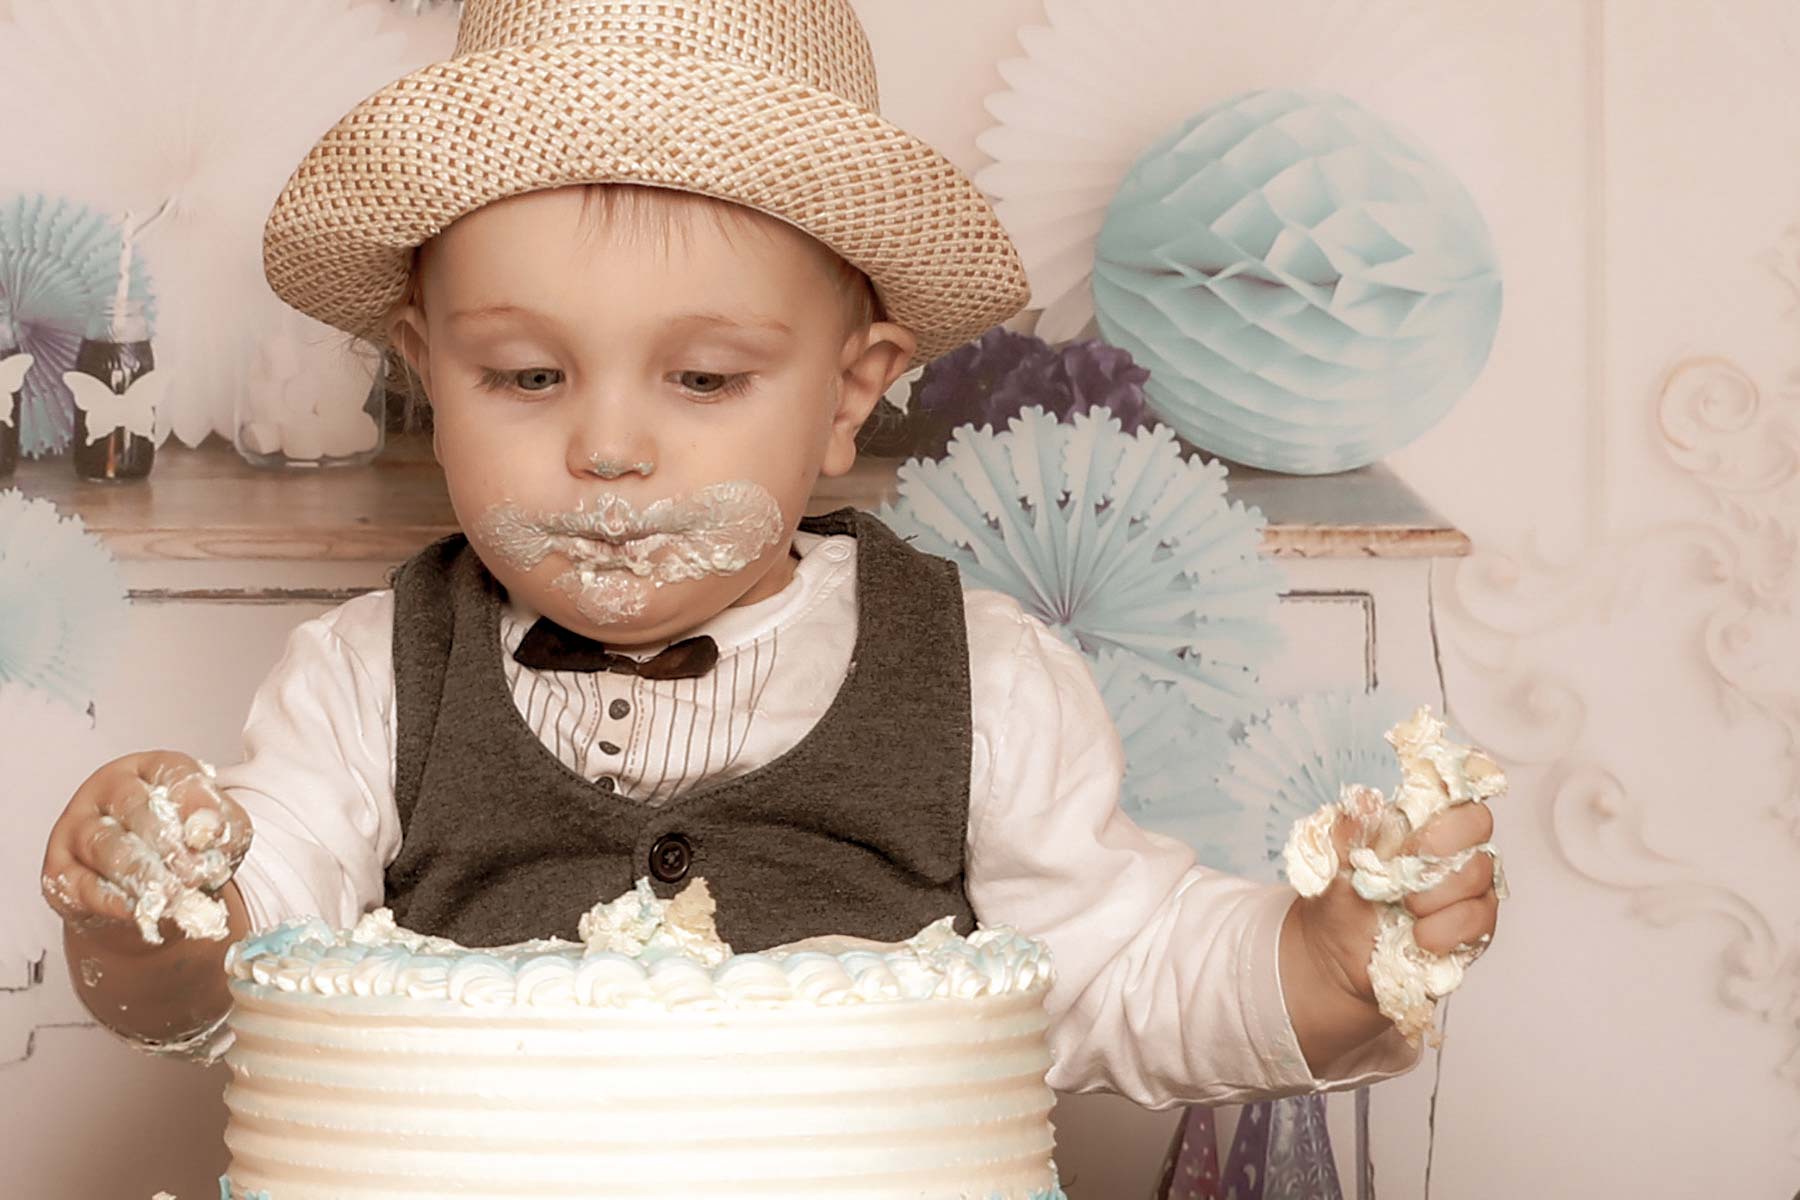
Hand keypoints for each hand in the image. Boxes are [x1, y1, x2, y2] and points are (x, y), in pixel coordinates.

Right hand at [40, 751, 252, 948]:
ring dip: (142, 873)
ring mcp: (79, 826)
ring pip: (105, 845)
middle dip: (168, 844)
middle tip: (194, 875)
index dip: (196, 803)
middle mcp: (110, 789)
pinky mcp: (59, 869)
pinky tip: (139, 909)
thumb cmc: (184, 850)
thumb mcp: (217, 833)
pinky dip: (113, 900)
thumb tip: (212, 835)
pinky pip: (80, 883)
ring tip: (172, 896)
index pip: (174, 772)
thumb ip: (225, 831)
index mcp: (153, 769)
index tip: (213, 835)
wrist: (147, 895)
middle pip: (134, 806)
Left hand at [1295, 799, 1499, 1003]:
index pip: (1455, 785)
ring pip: (1479, 874)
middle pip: (1476, 824)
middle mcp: (1453, 844)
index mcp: (1419, 816)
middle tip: (1399, 878)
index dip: (1444, 803)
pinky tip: (1420, 936)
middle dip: (1436, 853)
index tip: (1412, 836)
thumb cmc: (1341, 896)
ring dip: (1435, 897)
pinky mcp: (1476, 923)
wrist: (1339, 951)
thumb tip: (1363, 800)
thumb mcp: (1332, 862)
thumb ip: (1347, 832)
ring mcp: (1470, 883)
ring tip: (1405, 910)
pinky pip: (1479, 920)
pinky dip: (1446, 930)